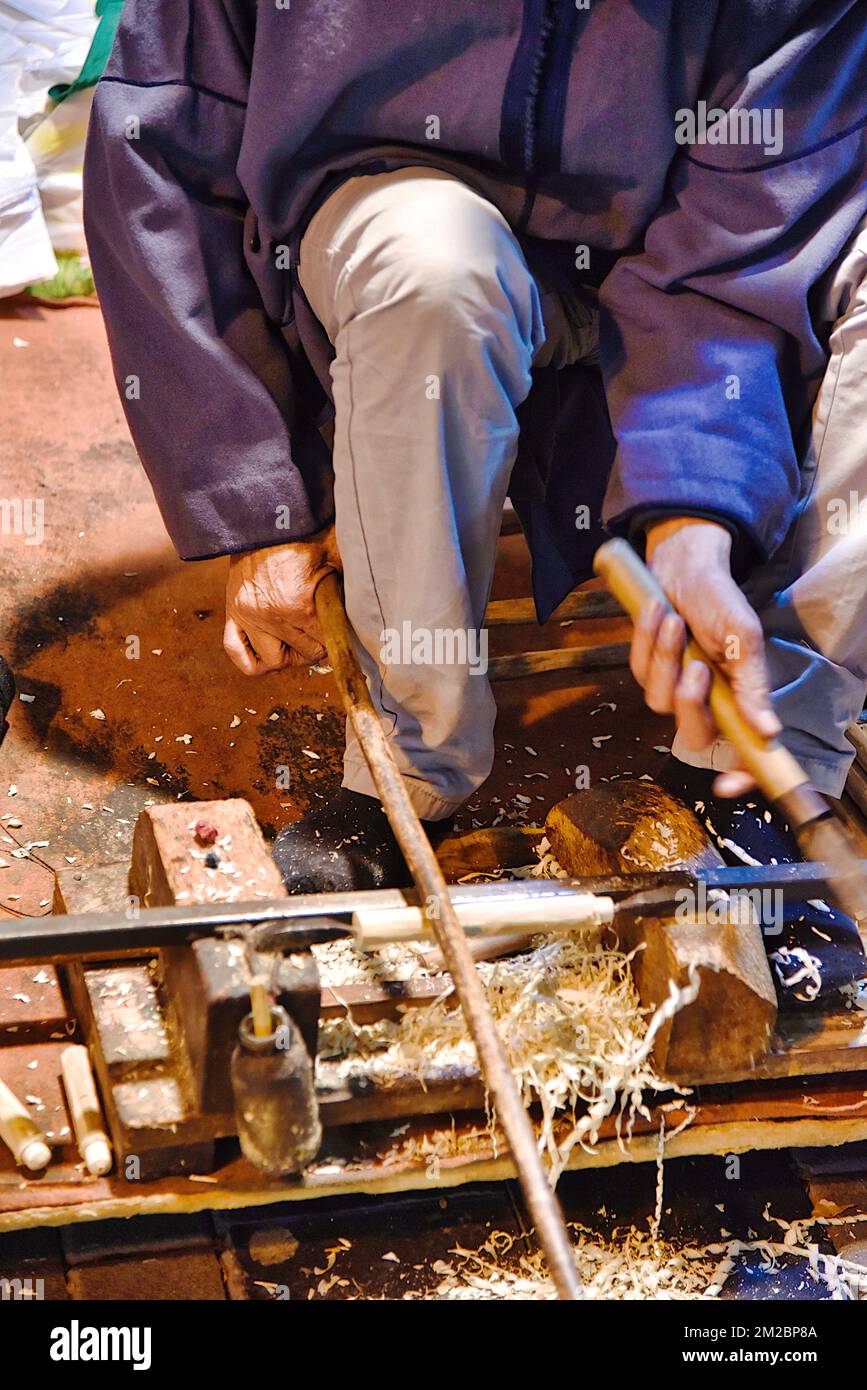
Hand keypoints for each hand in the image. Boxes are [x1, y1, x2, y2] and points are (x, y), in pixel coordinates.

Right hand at [223, 525, 339, 674]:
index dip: (333, 642)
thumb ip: (346, 588)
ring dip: (287, 656)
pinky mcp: (232, 611)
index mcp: (297, 605)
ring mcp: (248, 616)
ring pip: (271, 661)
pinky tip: (268, 651)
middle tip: (319, 637)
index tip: (336, 633)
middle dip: (314, 649)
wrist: (264, 518)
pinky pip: (235, 650)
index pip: (322, 646)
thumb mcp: (334, 556)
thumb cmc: (302, 534)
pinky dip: (250, 659)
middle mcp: (270, 616)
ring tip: (296, 642)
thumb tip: (366, 611)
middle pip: (301, 656)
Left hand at [632, 517, 780, 796]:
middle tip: (695, 667)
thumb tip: (768, 731)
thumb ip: (753, 684)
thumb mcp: (745, 637)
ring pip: (658, 700)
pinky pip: (638, 669)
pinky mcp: (645, 668)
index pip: (741, 749)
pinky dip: (646, 640)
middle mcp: (705, 700)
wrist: (685, 564)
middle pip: (692, 734)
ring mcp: (672, 686)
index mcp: (737, 699)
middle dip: (689, 703)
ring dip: (664, 658)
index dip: (739, 775)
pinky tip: (656, 611)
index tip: (727, 786)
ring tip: (674, 620)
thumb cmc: (721, 601)